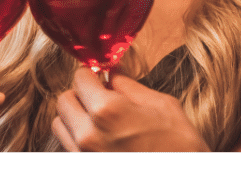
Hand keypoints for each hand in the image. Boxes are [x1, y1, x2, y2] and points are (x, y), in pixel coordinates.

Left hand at [52, 68, 209, 152]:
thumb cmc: (180, 146)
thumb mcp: (162, 105)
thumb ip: (130, 87)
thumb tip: (112, 75)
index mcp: (107, 111)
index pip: (79, 78)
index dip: (92, 75)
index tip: (100, 78)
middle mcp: (88, 135)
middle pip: (63, 101)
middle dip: (79, 94)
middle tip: (99, 97)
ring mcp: (83, 157)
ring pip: (60, 125)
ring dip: (74, 117)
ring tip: (98, 120)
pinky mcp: (84, 169)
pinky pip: (68, 147)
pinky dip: (77, 138)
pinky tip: (101, 140)